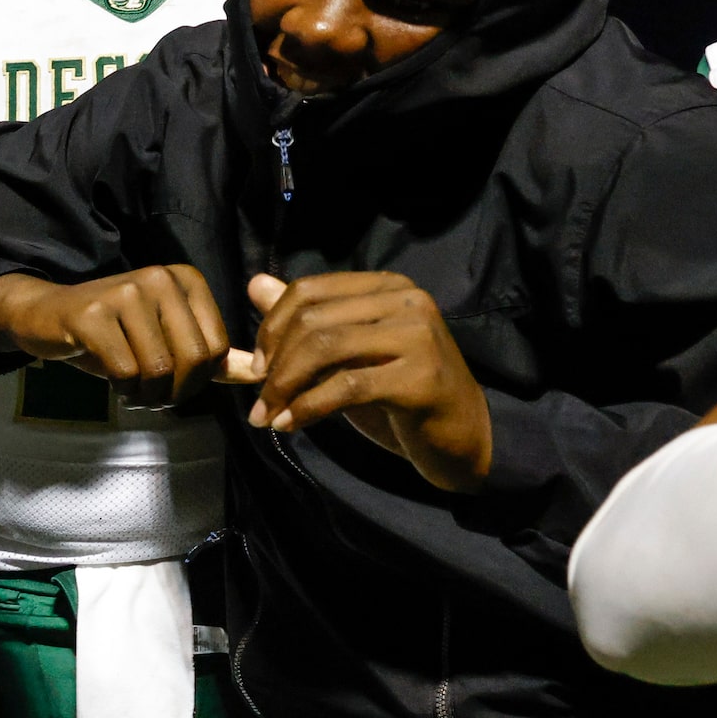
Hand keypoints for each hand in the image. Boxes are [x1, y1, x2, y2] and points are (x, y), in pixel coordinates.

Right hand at [0, 267, 229, 404]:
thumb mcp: (165, 339)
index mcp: (185, 280)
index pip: (217, 347)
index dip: (200, 382)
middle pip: (193, 359)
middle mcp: (159, 278)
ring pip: (159, 369)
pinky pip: (125, 371)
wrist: (47, 315)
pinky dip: (125, 391)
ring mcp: (125, 293)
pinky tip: (117, 388)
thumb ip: (210, 356)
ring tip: (135, 395)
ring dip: (149, 396)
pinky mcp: (92, 315)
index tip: (176, 388)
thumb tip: (256, 374)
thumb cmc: (112, 331)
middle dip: (178, 393)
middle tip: (156, 399)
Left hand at [224, 271, 491, 490]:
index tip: (255, 367)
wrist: (460, 433)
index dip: (271, 328)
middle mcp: (407, 301)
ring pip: (325, 348)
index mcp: (387, 286)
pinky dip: (307, 408)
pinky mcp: (422, 377)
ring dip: (284, 387)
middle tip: (260, 399)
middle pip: (312, 319)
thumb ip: (306, 319)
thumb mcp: (347, 353)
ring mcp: (419, 336)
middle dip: (274, 363)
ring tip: (267, 415)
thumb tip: (255, 285)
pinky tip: (290, 424)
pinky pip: (345, 387)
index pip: (309, 290)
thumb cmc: (399, 391)